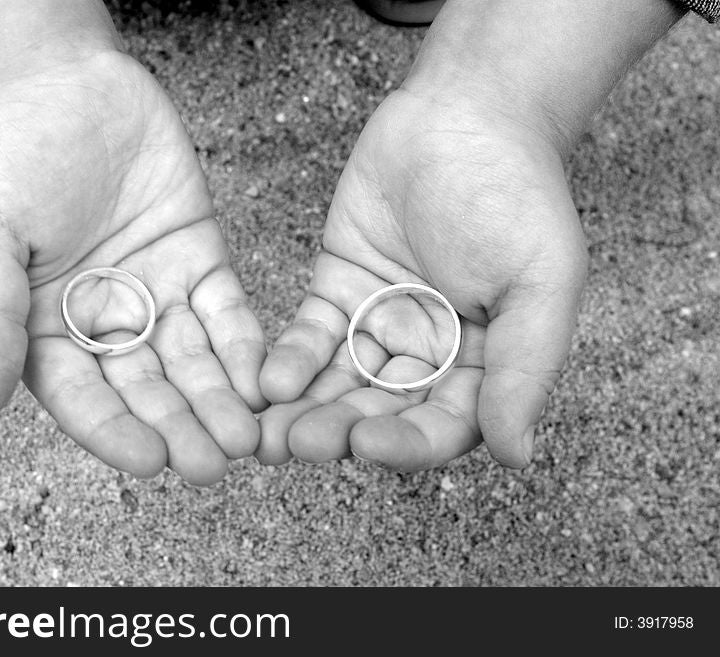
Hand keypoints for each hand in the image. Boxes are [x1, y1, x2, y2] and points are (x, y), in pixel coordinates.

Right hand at [0, 51, 265, 484]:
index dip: (114, 432)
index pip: (84, 397)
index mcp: (48, 331)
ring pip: (195, 362)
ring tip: (248, 437)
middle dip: (181, 427)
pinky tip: (264, 381)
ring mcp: (158, 296)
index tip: (149, 461)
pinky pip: (227, 313)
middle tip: (214, 463)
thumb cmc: (10, 156)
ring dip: (222, 401)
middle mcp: (107, 325)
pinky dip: (246, 347)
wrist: (69, 84)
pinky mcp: (202, 264)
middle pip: (148, 390)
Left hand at [256, 88, 586, 469]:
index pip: (443, 425)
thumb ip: (526, 367)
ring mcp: (380, 323)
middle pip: (381, 411)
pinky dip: (289, 360)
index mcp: (484, 364)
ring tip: (264, 432)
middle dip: (339, 431)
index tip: (368, 445)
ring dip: (304, 410)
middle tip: (296, 445)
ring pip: (339, 383)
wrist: (466, 112)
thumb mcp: (541, 282)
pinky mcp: (338, 290)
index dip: (406, 443)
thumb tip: (516, 455)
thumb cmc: (516, 193)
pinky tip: (268, 380)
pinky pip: (311, 336)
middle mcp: (430, 354)